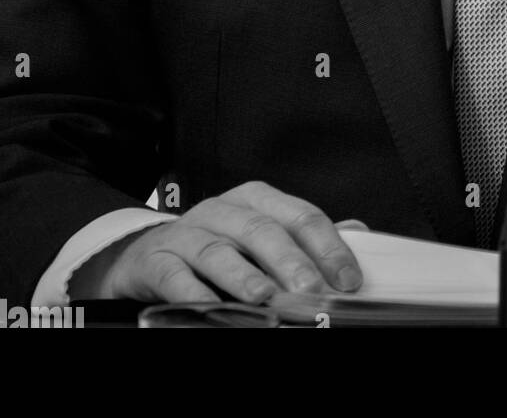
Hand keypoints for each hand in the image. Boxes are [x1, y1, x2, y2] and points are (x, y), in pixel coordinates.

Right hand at [75, 182, 365, 303]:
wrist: (148, 252)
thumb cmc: (216, 243)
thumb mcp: (261, 232)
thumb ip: (305, 236)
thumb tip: (358, 233)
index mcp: (256, 200)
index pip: (299, 215)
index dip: (327, 246)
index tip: (347, 279)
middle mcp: (223, 210)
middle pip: (261, 230)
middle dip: (290, 261)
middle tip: (311, 289)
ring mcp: (189, 234)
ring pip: (218, 250)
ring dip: (243, 276)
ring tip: (265, 297)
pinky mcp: (158, 259)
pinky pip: (175, 275)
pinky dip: (192, 292)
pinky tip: (208, 307)